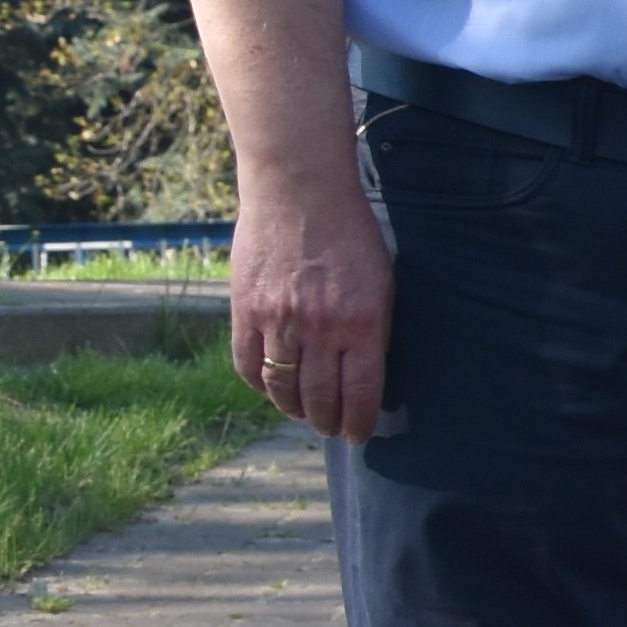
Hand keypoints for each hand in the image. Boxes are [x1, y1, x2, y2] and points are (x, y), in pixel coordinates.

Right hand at [226, 163, 390, 441]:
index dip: (358, 421)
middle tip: (331, 429)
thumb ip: (373, 329)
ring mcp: (278, 321)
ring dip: (294, 409)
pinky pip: (248, 365)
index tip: (358, 434)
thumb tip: (366, 374)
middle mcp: (320, 328)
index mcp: (363, 322)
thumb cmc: (351, 235)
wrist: (299, 192)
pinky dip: (260, 385)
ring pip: (282, 388)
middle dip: (327, 421)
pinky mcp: (244, 311)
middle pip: (320, 398)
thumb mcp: (381, 282)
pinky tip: (273, 388)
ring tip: (304, 413)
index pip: (361, 392)